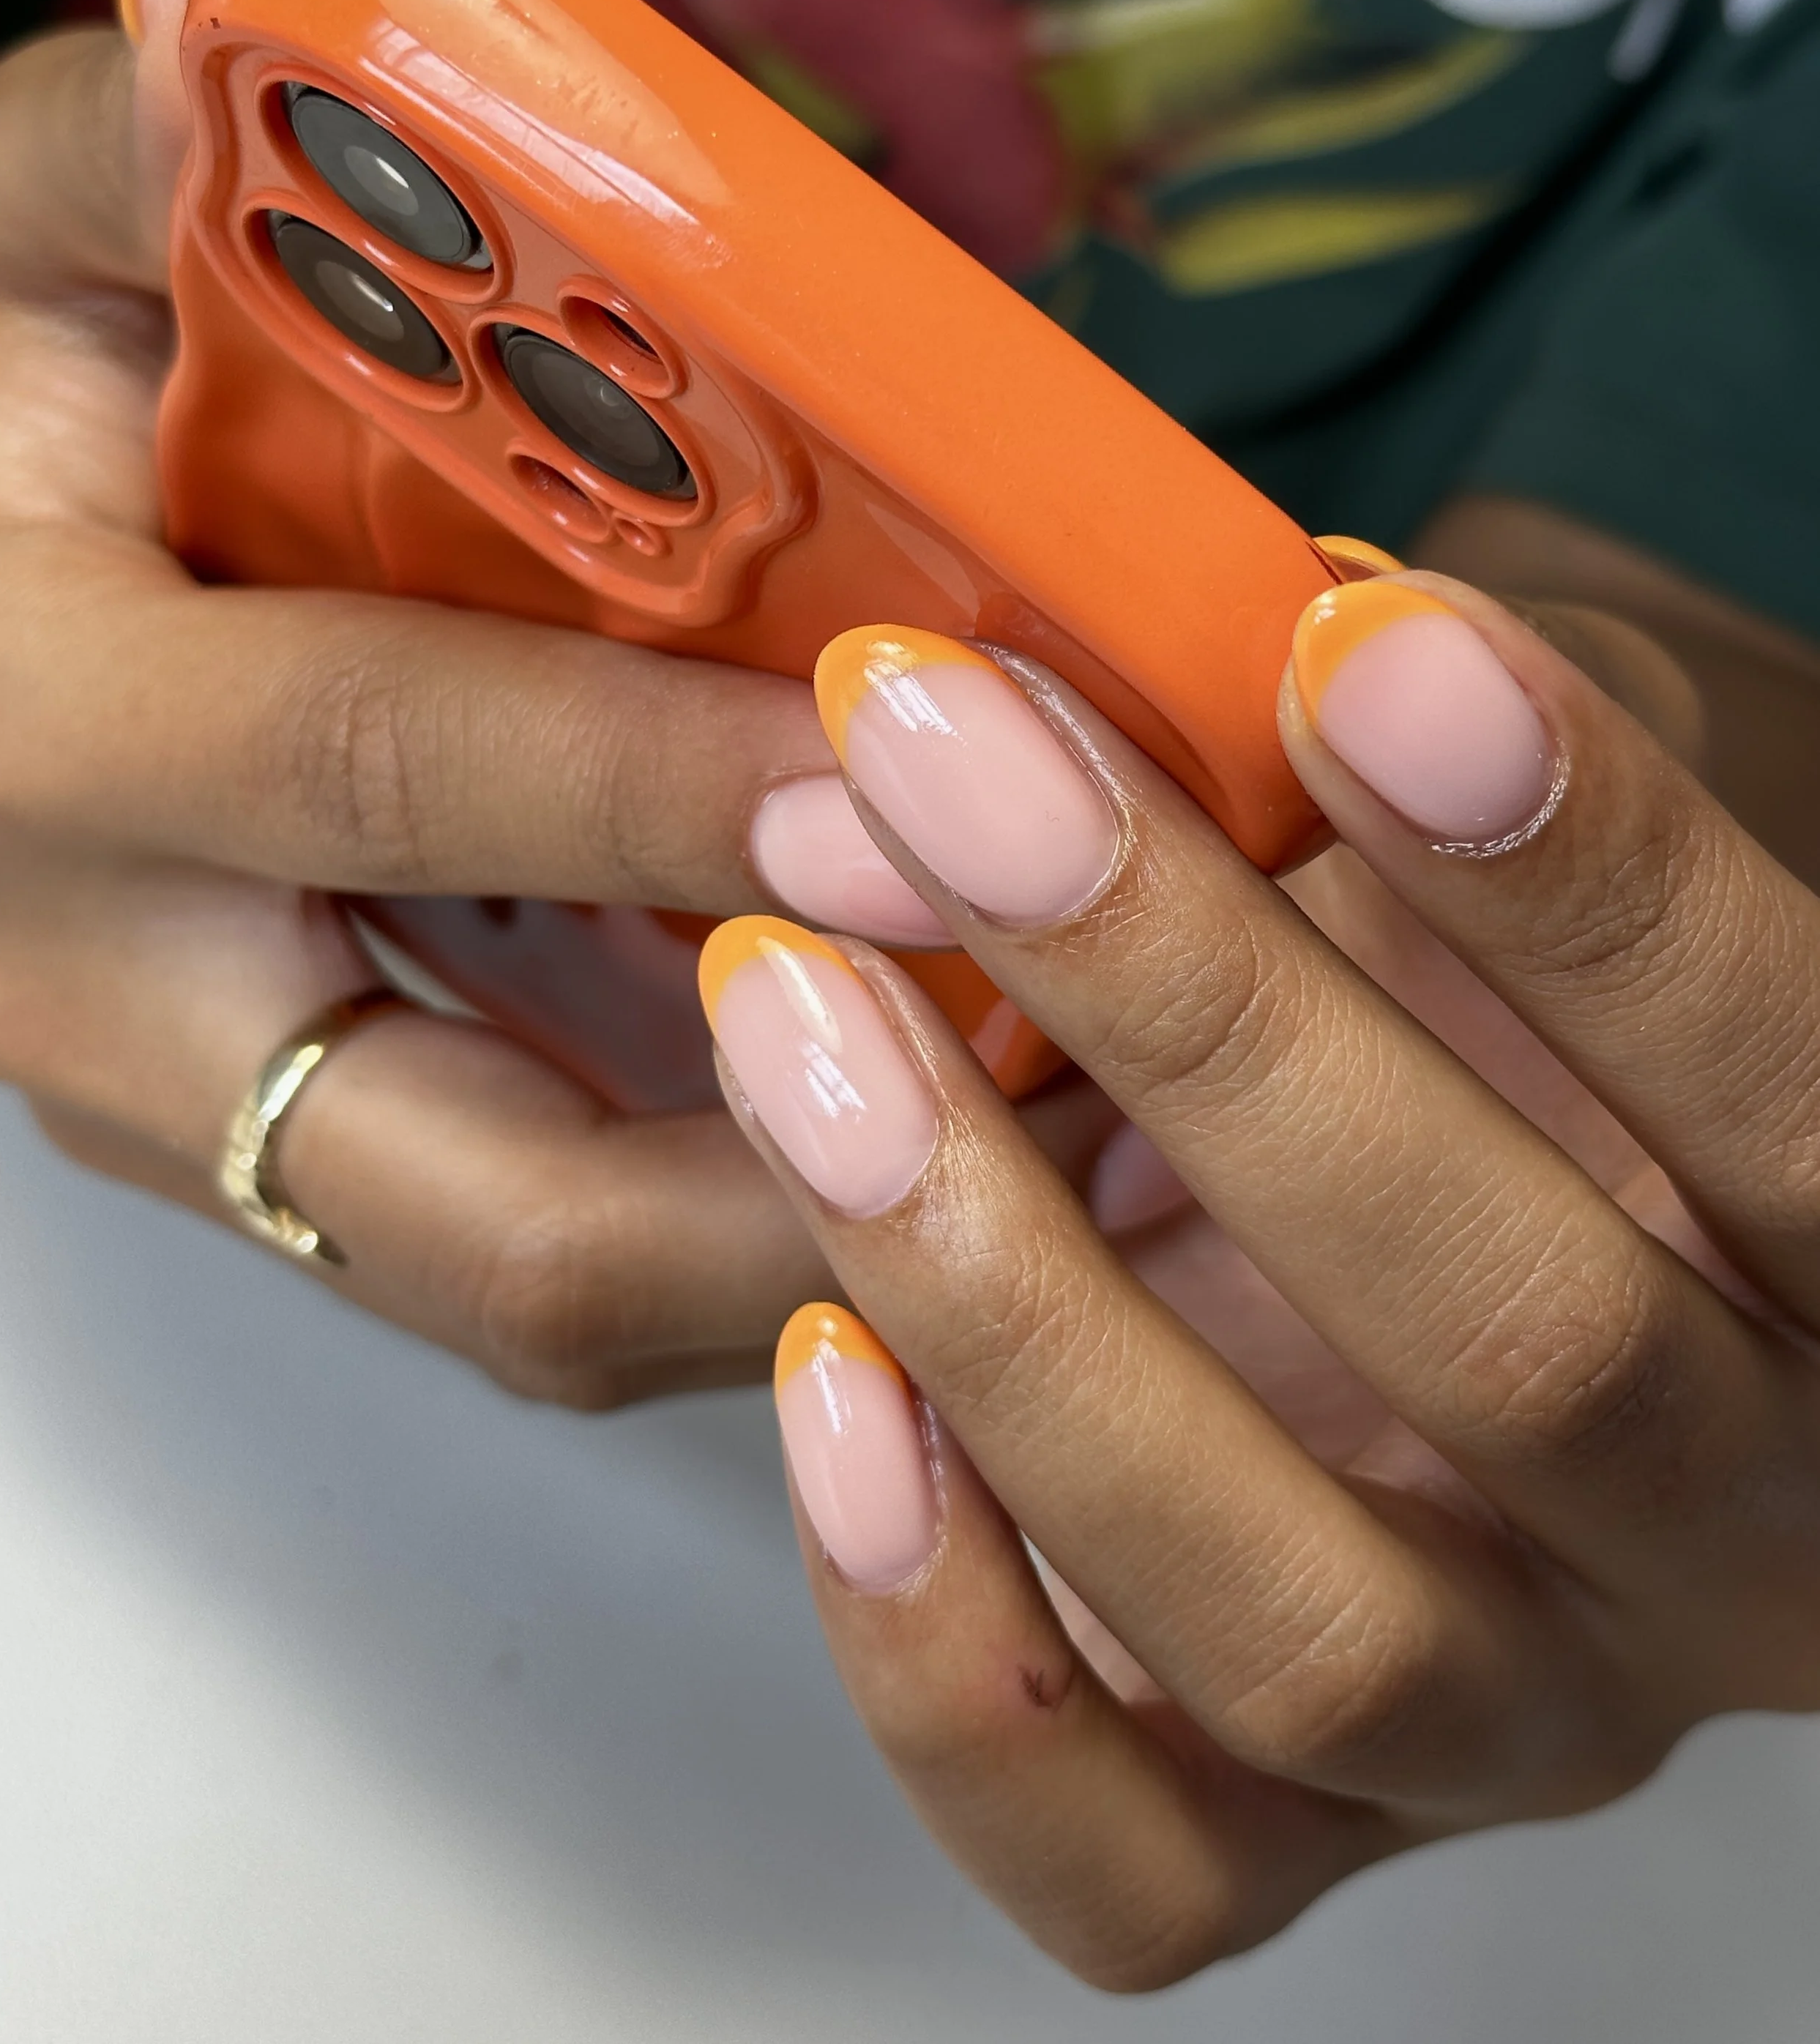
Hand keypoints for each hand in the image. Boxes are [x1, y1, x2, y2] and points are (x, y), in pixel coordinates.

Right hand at [0, 0, 985, 1404]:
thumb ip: (129, 154)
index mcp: (52, 735)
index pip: (386, 764)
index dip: (659, 777)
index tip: (915, 756)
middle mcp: (140, 1011)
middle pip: (521, 1211)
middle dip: (834, 1160)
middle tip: (1112, 1060)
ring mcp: (243, 1141)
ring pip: (583, 1300)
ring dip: (862, 1239)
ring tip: (1124, 1128)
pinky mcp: (322, 1187)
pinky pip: (586, 1275)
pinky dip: (796, 1226)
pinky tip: (981, 1119)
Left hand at [701, 588, 1819, 1986]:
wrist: (1506, 1181)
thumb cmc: (1511, 961)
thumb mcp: (1514, 802)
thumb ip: (1400, 724)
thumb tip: (1141, 658)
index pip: (1798, 1091)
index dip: (1591, 874)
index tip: (1351, 652)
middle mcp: (1732, 1529)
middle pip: (1526, 1350)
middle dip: (1211, 1024)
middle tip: (956, 770)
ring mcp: (1520, 1711)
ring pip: (1303, 1626)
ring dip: (1017, 1318)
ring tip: (798, 1019)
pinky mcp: (1306, 1827)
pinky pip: (1135, 1866)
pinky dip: (949, 1655)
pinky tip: (826, 1374)